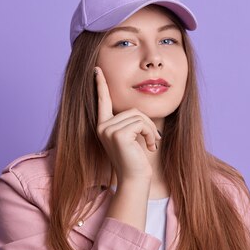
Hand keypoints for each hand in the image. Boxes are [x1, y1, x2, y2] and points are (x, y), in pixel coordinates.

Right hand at [94, 66, 161, 181]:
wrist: (135, 179)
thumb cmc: (136, 160)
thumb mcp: (132, 136)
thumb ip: (130, 121)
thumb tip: (135, 111)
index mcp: (104, 126)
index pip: (103, 101)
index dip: (100, 85)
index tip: (97, 69)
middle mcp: (102, 126)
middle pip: (132, 110)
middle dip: (147, 124)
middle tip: (153, 141)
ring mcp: (108, 130)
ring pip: (138, 116)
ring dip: (151, 130)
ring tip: (152, 145)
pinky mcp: (117, 134)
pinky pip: (140, 124)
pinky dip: (150, 134)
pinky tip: (150, 147)